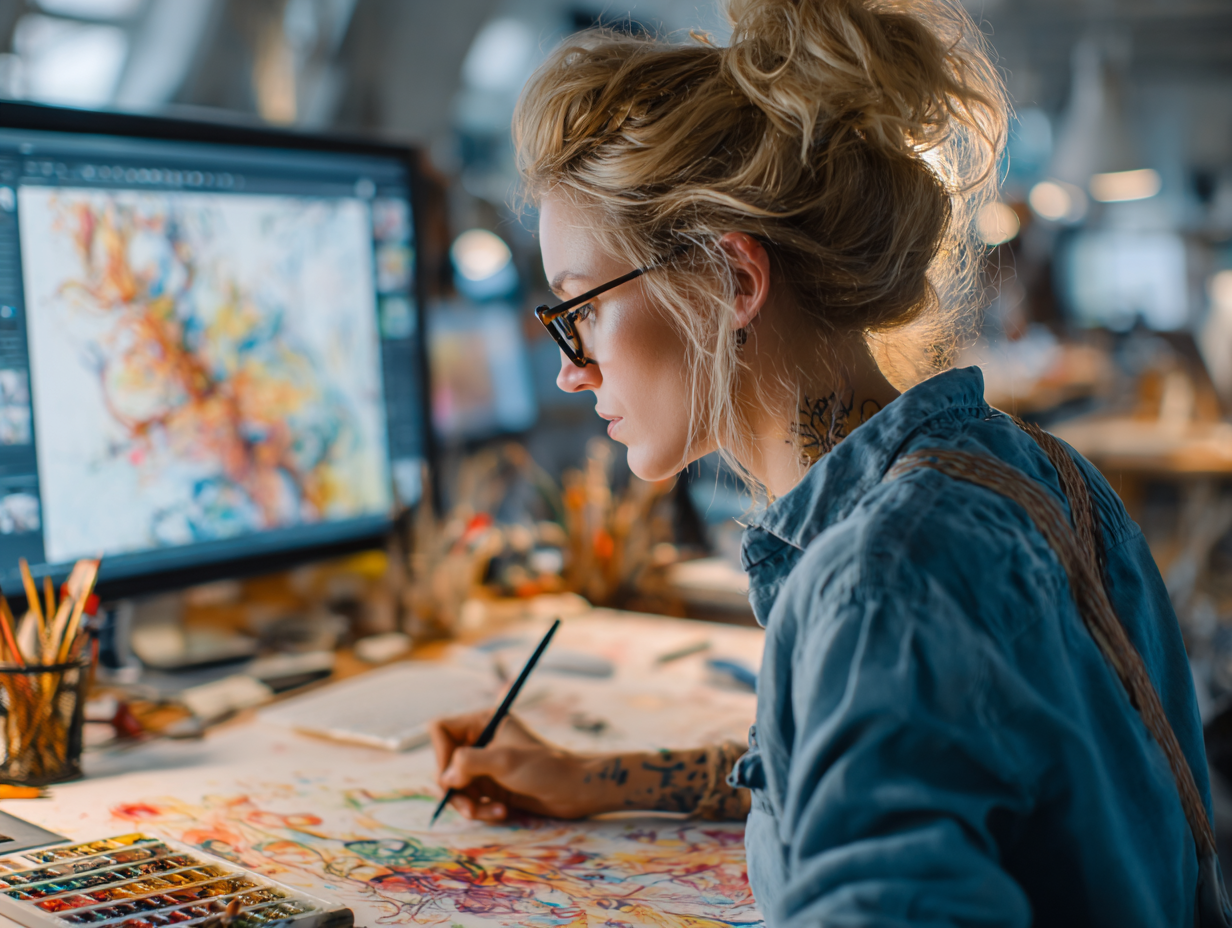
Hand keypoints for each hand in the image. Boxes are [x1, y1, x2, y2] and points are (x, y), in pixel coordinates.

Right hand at [429, 711, 598, 821]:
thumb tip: (445, 778)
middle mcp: (480, 741)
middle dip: (456, 789)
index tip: (454, 776)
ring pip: (455, 786)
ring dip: (470, 804)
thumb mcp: (505, 761)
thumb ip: (469, 763)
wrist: (574, 790)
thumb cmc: (544, 768)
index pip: (441, 730)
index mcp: (482, 722)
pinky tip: (502, 812)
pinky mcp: (492, 785)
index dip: (440, 754)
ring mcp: (485, 765)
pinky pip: (471, 799)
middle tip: (471, 807)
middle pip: (444, 763)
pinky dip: (481, 809)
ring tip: (493, 813)